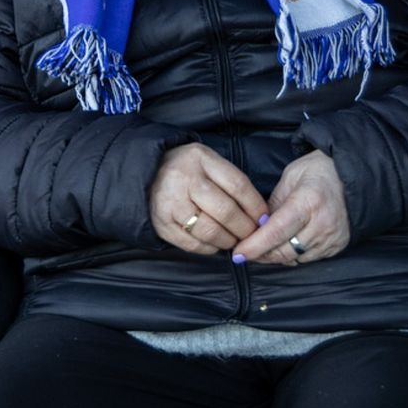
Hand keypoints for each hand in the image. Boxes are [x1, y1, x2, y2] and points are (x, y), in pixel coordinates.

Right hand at [148, 143, 270, 253]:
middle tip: (251, 235)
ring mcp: (170, 202)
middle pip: (225, 210)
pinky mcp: (161, 223)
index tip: (264, 219)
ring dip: (228, 240)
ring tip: (233, 240)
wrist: (144, 172)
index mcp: (200, 159)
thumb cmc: (186, 169)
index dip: (255, 206)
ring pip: (210, 230)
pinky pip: (192, 243)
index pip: (237, 185)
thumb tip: (259, 215)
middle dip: (244, 228)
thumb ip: (230, 182)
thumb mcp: (207, 162)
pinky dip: (209, 248)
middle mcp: (184, 179)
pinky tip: (214, 244)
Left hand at [233, 150, 349, 265]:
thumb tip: (256, 227)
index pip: (276, 231)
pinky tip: (285, 244)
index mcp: (308, 202)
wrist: (353, 176)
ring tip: (263, 247)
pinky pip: (308, 259)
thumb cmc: (318, 171)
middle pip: (284, 250)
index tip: (237, 253)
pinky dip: (293, 255)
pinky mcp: (338, 247)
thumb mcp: (290, 178)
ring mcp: (332, 238)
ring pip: (295, 259)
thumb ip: (273, 203)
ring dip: (276, 256)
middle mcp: (322, 224)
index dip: (254, 246)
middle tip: (245, 251)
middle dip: (261, 254)